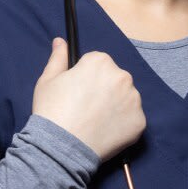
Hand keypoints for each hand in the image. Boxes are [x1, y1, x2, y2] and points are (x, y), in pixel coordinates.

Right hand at [32, 37, 145, 162]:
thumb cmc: (52, 111)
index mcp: (101, 62)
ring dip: (115, 105)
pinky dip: (122, 124)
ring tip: (95, 121)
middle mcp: (122, 76)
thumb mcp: (48, 80)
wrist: (61, 147)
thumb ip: (58, 57)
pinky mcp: (140, 122)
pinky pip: (132, 118)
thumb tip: (61, 41)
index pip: (97, 63)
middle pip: (114, 79)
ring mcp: (133, 100)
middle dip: (103, 89)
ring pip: (125, 98)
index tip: (77, 91)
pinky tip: (105, 131)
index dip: (85, 77)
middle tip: (86, 108)